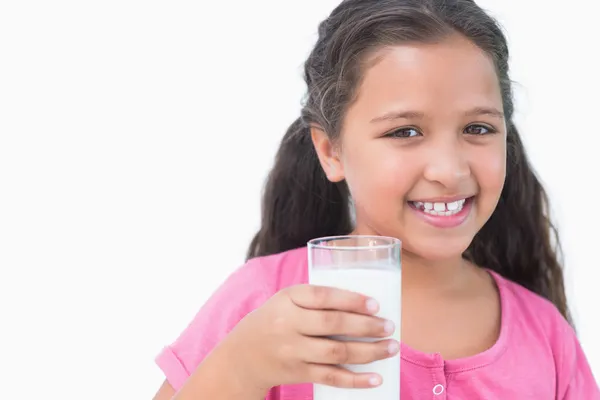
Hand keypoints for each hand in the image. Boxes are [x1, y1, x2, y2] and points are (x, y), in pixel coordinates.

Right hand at [221, 284, 397, 392]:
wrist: (243, 356)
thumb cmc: (275, 320)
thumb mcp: (287, 301)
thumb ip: (317, 299)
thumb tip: (364, 305)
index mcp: (287, 298)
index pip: (321, 295)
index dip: (350, 300)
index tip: (375, 304)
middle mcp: (288, 324)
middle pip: (333, 324)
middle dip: (366, 326)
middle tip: (389, 326)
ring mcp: (292, 351)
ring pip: (336, 352)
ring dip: (368, 352)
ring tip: (391, 347)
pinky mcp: (297, 373)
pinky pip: (330, 377)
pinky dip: (355, 380)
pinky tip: (375, 379)